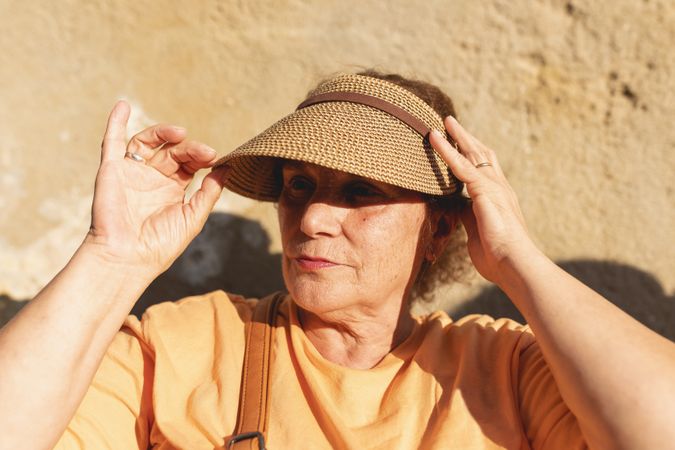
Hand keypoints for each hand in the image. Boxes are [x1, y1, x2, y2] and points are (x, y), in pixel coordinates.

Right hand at [83, 101, 227, 275]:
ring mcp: (131, 173)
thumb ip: (209, 193)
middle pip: (172, 152)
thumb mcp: (192, 218)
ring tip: (180, 133)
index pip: (189, 164)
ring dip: (163, 133)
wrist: (127, 259)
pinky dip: (115, 122)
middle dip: (190, 149)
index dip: (202, 157)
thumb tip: (226, 168)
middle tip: (206, 152)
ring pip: (147, 143)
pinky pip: (112, 142)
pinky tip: (123, 106)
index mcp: (171, 190)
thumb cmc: (160, 246)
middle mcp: (151, 179)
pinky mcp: (111, 171)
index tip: (216, 158)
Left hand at [429, 116, 537, 284]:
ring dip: (456, 136)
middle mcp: (498, 187)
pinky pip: (461, 165)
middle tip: (450, 123)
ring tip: (443, 122)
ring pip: (471, 154)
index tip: (458, 143)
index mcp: (497, 198)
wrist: (515, 265)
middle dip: (465, 138)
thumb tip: (458, 208)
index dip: (470, 155)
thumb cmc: (498, 257)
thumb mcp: (477, 233)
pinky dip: (446, 149)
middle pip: (480, 154)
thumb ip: (468, 217)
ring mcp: (493, 186)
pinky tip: (434, 138)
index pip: (482, 169)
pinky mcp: (484, 190)